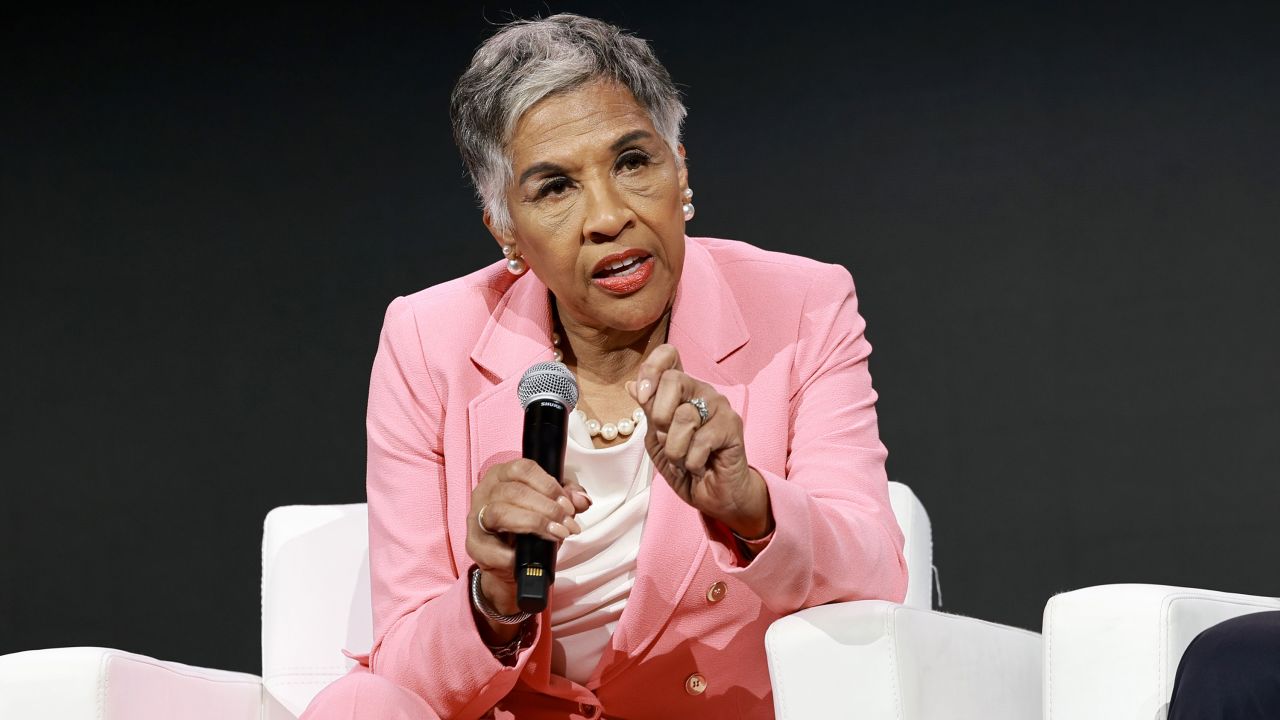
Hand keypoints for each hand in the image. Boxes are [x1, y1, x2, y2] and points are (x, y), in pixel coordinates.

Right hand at [466, 459, 590, 619]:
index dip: (549, 485)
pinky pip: (491, 547)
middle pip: (514, 491)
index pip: (523, 468)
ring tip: (557, 534)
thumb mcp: (552, 507)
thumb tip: (582, 499)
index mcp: (503, 474)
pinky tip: (531, 554)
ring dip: (534, 524)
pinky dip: (513, 553)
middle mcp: (485, 491)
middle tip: (568, 524)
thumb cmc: (529, 526)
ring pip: (500, 512)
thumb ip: (567, 499)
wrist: (511, 561)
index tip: (568, 504)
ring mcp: (476, 517)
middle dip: (547, 508)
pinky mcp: (474, 544)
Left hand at [628, 344, 771, 537]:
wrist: (712, 496)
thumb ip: (648, 411)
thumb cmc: (685, 465)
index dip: (651, 369)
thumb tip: (631, 385)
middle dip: (660, 417)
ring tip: (684, 459)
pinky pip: (700, 441)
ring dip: (675, 449)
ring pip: (683, 416)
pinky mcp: (733, 426)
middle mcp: (702, 391)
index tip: (642, 395)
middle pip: (674, 380)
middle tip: (667, 439)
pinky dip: (691, 461)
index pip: (669, 355)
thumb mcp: (657, 439)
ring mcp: (719, 406)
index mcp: (682, 390)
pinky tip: (701, 465)